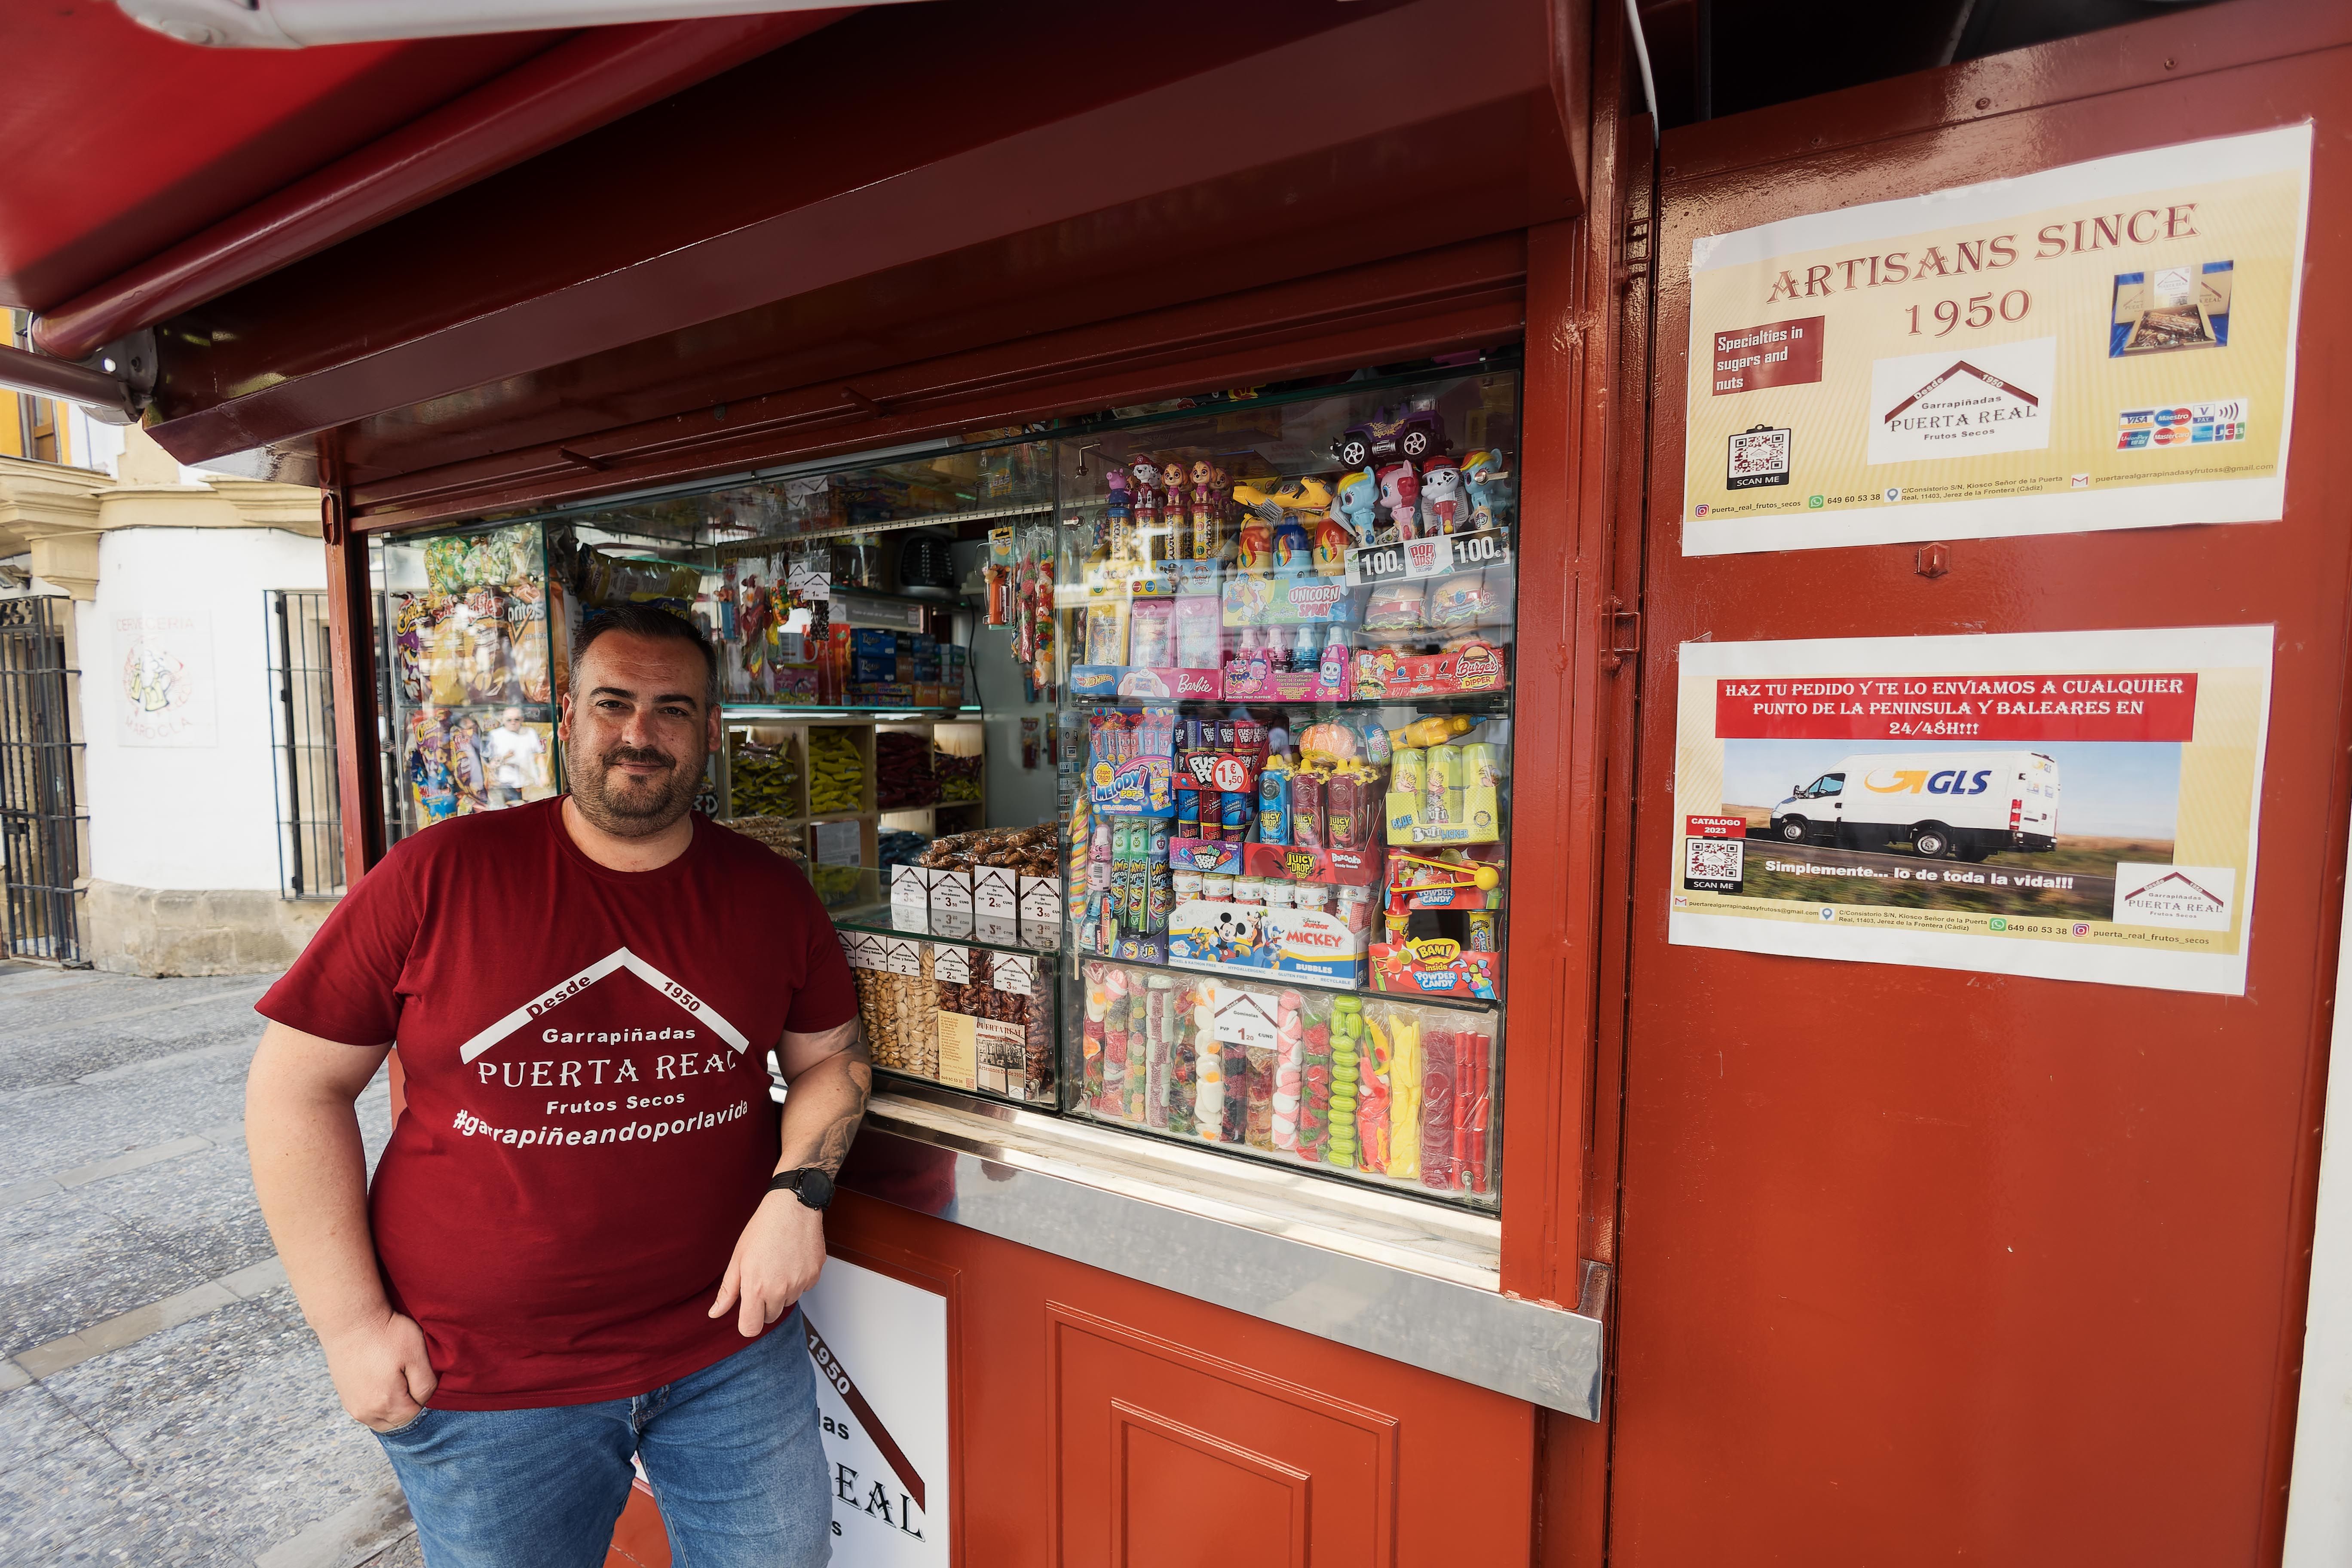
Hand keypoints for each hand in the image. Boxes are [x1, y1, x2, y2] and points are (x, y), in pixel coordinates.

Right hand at [321, 1310, 437, 1430]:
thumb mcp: (417, 1355)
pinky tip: (380, 1381)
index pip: (415, 1413)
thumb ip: (426, 1385)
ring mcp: (353, 1407)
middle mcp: (366, 1413)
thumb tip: (423, 1401)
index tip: (416, 1372)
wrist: (350, 1320)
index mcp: (386, 1404)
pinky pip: (368, 1412)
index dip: (422, 1394)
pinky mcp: (345, 1398)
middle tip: (406, 1375)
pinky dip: (377, 1403)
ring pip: (382, 1419)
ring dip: (392, 1406)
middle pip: (398, 1421)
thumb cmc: (386, 1334)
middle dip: (407, 1405)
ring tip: (393, 1379)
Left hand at [710, 1191, 825, 1337]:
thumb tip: (715, 1313)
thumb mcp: (738, 1259)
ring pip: (788, 1302)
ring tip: (778, 1264)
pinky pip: (803, 1288)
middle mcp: (780, 1290)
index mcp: (756, 1288)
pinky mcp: (815, 1276)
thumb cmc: (762, 1229)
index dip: (747, 1322)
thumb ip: (728, 1291)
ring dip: (782, 1291)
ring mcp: (800, 1284)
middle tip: (763, 1277)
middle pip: (770, 1316)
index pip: (751, 1328)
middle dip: (765, 1304)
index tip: (747, 1310)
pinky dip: (798, 1280)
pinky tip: (792, 1260)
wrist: (792, 1207)